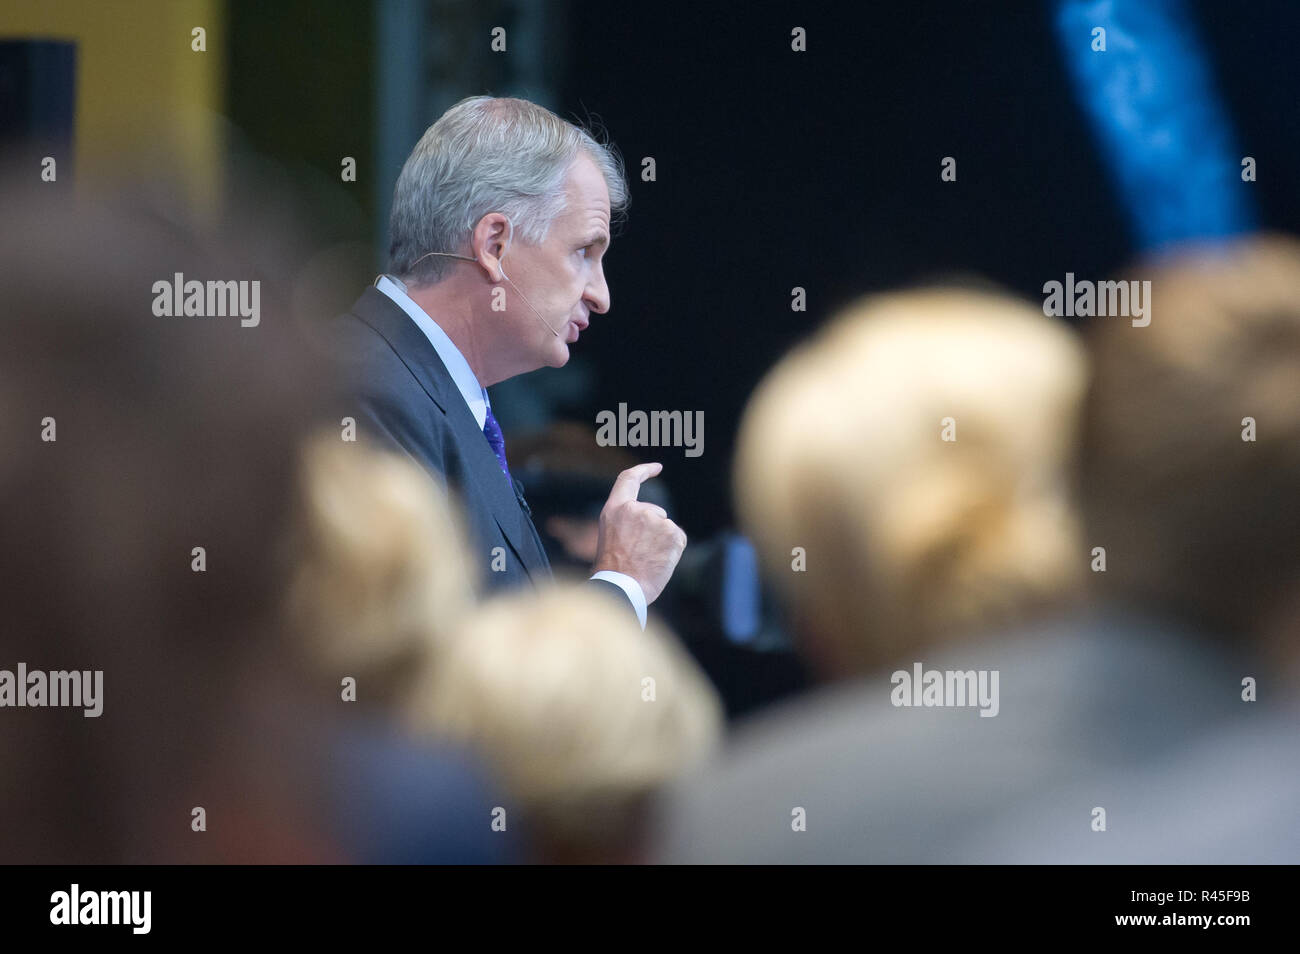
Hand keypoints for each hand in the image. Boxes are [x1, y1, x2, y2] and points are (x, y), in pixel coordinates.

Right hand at [592, 462, 686, 604]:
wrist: (622, 588)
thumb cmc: (614, 571)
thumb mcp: (612, 537)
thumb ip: (628, 522)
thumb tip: (656, 519)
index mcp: (615, 510)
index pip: (629, 480)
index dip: (644, 471)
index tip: (657, 468)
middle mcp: (636, 509)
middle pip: (655, 512)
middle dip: (653, 530)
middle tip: (640, 555)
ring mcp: (656, 520)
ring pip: (666, 528)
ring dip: (662, 543)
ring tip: (646, 561)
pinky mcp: (673, 533)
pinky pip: (678, 538)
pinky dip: (673, 550)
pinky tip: (659, 562)